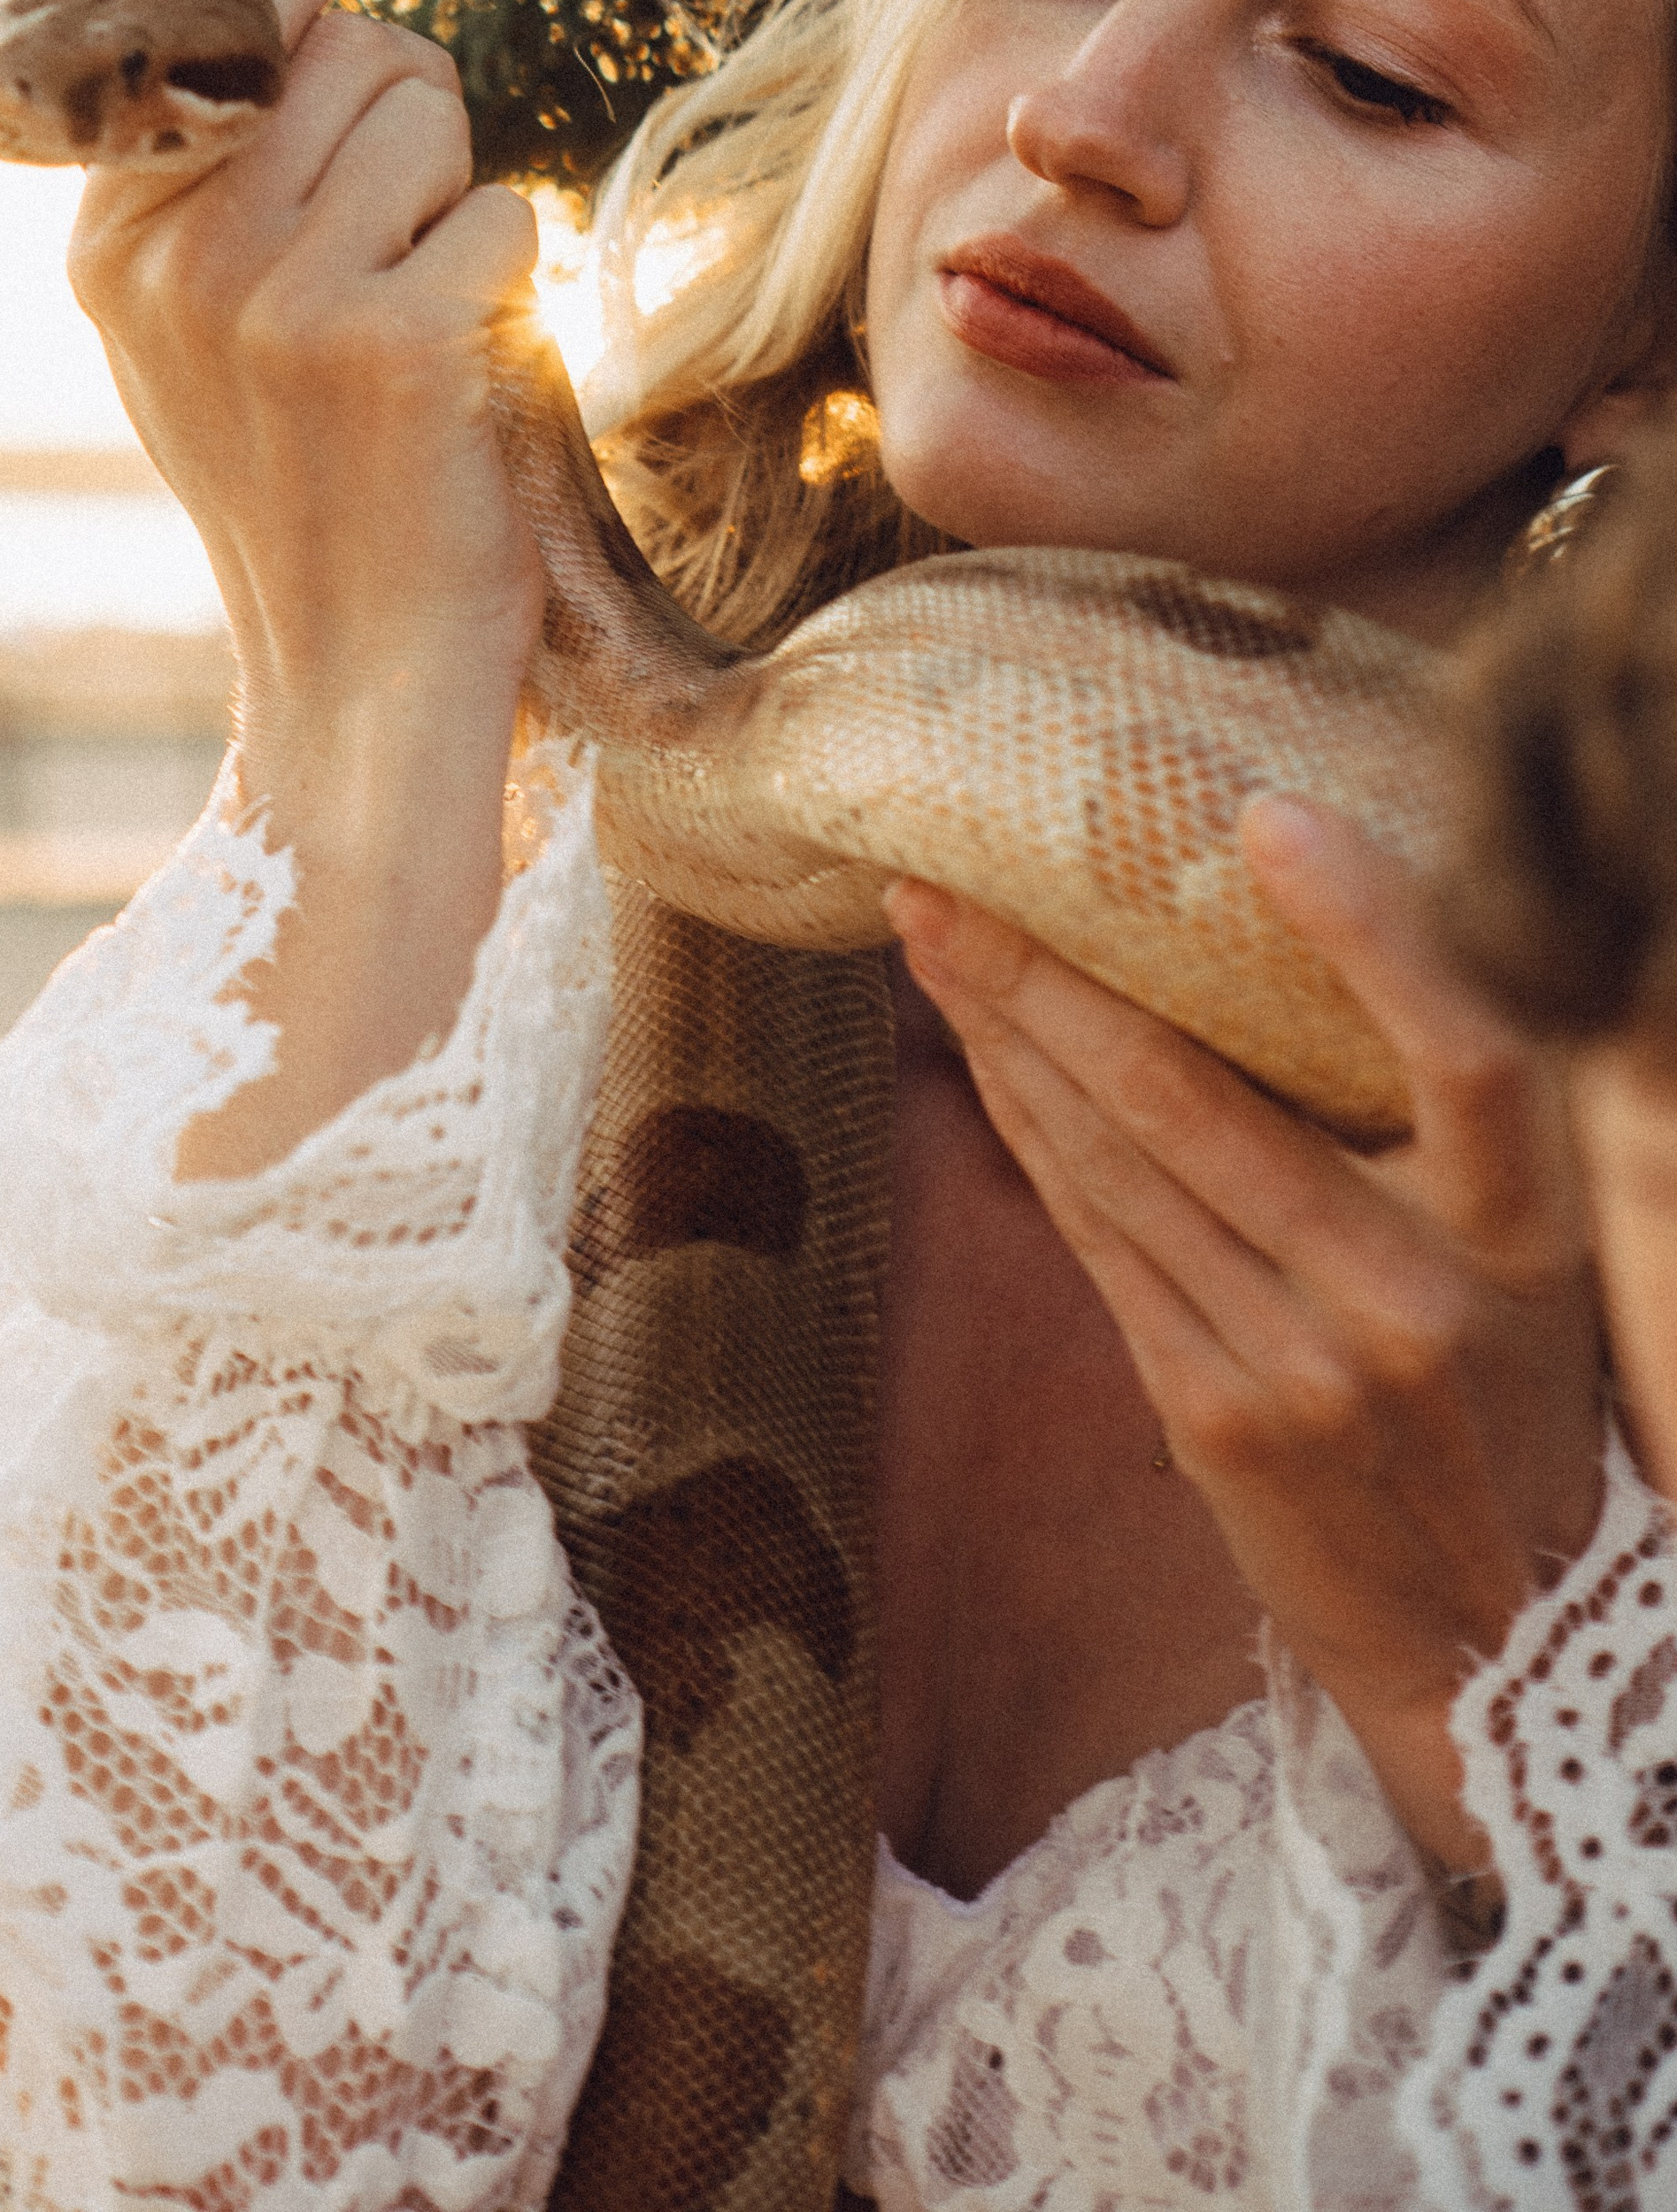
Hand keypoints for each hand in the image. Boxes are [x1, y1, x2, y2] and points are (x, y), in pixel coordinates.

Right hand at [68, 0, 545, 1174]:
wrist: (359, 671)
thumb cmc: (311, 476)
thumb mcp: (201, 316)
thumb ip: (219, 149)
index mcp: (111, 234)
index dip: (300, 0)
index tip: (318, 38)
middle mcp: (177, 252)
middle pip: (350, 41)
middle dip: (408, 111)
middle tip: (401, 238)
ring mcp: (278, 297)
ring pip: (429, 107)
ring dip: (462, 196)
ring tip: (424, 308)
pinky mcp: (396, 341)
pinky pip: (508, 214)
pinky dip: (515, 288)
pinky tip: (464, 374)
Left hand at [885, 799, 1604, 1879]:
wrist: (1493, 1640)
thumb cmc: (1508, 1394)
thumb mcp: (1527, 1256)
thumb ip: (1450, 1122)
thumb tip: (1292, 925)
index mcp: (1523, 1236)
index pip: (1469, 1057)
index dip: (1375, 933)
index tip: (1271, 818)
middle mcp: (1411, 1298)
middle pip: (1199, 1097)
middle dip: (1051, 974)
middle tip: (947, 873)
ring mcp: (1299, 1366)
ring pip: (1116, 1160)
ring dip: (1006, 1038)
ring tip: (932, 939)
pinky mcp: (1212, 1417)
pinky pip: (1096, 1238)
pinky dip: (1031, 1132)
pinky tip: (981, 1057)